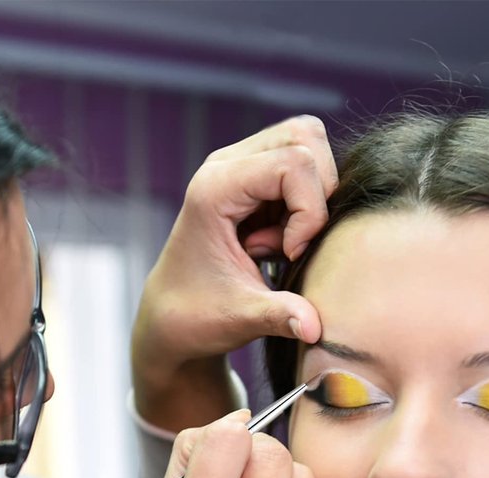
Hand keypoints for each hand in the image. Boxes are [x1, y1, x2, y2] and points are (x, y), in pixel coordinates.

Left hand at [132, 116, 337, 429]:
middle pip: (305, 136)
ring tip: (282, 242)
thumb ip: (280, 316)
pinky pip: (298, 168)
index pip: (294, 162)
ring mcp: (237, 167)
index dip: (309, 209)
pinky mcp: (250, 180)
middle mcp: (224, 166)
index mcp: (215, 189)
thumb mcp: (240, 318)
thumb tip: (316, 329)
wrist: (171, 317)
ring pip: (306, 145)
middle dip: (317, 193)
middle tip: (291, 243)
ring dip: (311, 196)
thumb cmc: (197, 316)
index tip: (291, 254)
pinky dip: (303, 203)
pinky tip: (277, 241)